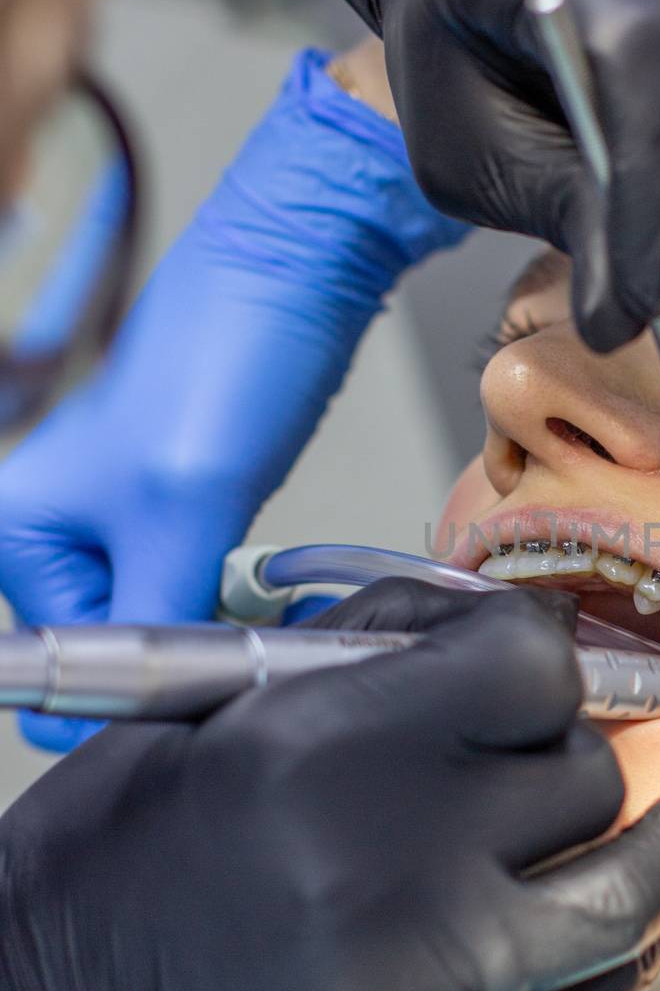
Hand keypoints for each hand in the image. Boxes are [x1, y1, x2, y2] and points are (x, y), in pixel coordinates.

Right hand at [0, 48, 465, 750]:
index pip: (51, 676)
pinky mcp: (180, 507)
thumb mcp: (181, 512)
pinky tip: (272, 599)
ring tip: (268, 616)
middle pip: (109, 656)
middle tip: (245, 647)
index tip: (195, 697)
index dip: (122, 701)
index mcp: (18, 530)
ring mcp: (120, 518)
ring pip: (160, 625)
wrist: (300, 276)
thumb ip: (150, 619)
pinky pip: (195, 589)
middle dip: (179, 663)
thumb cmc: (223, 363)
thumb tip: (138, 714)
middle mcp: (55, 529)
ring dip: (214, 636)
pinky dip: (232, 606)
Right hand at [0, 578, 659, 990]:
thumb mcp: (215, 707)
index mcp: (328, 743)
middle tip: (523, 767)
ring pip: (629, 885)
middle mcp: (396, 857)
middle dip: (556, 752)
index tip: (528, 671)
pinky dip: (631, 956)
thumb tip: (490, 624)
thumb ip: (368, 657)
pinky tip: (651, 921)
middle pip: (577, 769)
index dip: (537, 653)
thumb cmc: (121, 853)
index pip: (532, 659)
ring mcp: (432, 981)